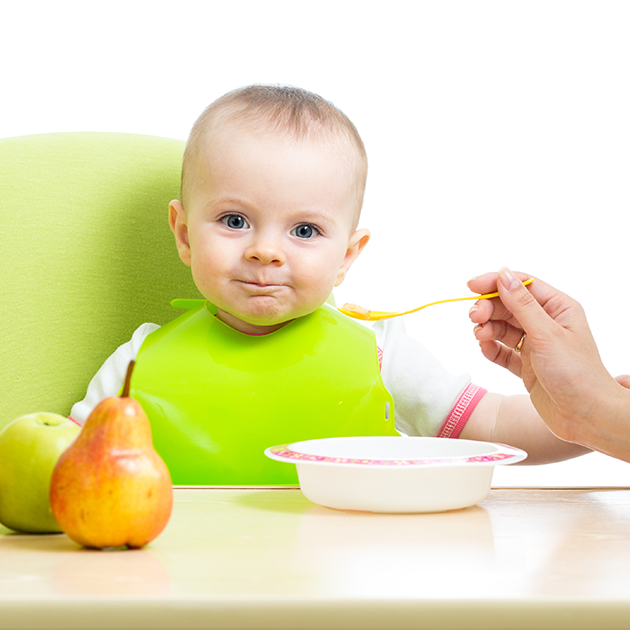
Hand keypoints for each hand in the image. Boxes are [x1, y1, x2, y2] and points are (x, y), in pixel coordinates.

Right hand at [467, 268, 627, 454]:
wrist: (586, 416)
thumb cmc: (576, 372)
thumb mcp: (546, 334)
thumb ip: (522, 304)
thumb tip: (503, 274)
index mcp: (558, 308)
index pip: (522, 285)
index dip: (495, 282)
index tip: (471, 286)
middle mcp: (546, 323)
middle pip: (508, 306)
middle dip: (488, 309)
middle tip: (474, 317)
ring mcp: (535, 345)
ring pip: (502, 327)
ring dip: (487, 328)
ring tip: (480, 336)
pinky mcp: (525, 365)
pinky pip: (502, 351)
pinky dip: (491, 348)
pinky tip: (485, 349)